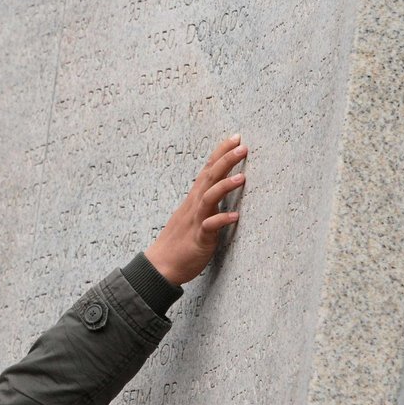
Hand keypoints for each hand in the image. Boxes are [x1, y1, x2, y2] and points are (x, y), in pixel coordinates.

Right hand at [144, 135, 246, 284]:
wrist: (160, 266)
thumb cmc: (178, 242)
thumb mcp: (193, 216)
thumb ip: (206, 202)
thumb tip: (220, 190)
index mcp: (194, 199)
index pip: (207, 170)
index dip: (220, 153)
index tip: (235, 138)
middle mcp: (194, 206)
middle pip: (209, 177)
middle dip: (225, 160)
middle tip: (242, 146)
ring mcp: (196, 221)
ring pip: (209, 198)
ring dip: (225, 186)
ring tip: (242, 177)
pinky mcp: (198, 238)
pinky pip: (210, 227)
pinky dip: (222, 220)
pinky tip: (235, 216)